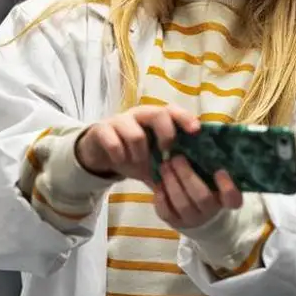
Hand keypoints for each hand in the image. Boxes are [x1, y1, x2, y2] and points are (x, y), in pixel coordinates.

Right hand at [74, 104, 199, 183]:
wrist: (100, 153)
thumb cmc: (134, 154)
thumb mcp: (153, 162)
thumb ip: (170, 168)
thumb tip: (193, 184)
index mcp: (156, 118)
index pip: (173, 110)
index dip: (185, 118)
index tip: (195, 131)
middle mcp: (140, 114)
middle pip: (158, 114)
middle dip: (166, 135)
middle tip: (165, 153)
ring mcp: (120, 120)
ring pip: (136, 134)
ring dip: (139, 154)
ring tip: (137, 162)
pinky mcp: (102, 129)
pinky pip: (113, 142)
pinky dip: (119, 155)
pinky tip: (120, 161)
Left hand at [153, 155, 243, 228]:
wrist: (201, 218)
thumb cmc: (209, 186)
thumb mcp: (215, 177)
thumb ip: (212, 162)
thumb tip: (204, 133)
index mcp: (225, 200)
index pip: (232, 199)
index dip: (227, 187)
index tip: (220, 171)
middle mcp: (211, 212)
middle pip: (201, 196)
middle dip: (187, 175)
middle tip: (177, 157)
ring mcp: (192, 220)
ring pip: (182, 204)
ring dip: (172, 182)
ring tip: (164, 165)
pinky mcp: (175, 223)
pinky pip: (166, 213)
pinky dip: (161, 197)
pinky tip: (158, 183)